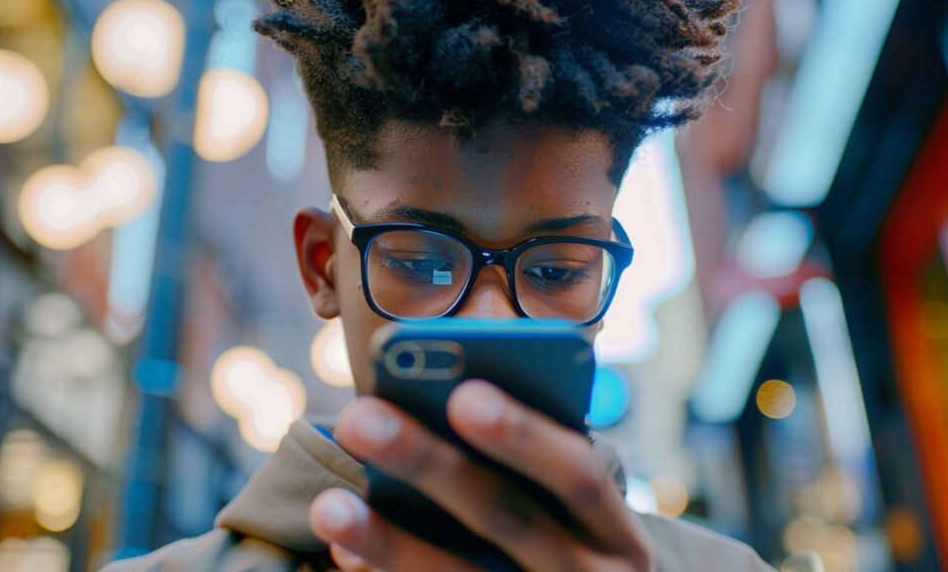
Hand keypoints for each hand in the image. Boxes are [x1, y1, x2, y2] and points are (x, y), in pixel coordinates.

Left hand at [308, 380, 653, 570]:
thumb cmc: (570, 542)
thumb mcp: (574, 513)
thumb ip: (533, 465)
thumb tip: (448, 402)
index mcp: (617, 533)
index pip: (578, 475)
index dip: (525, 436)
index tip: (463, 394)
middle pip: (509, 519)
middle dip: (431, 465)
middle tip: (359, 418)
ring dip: (391, 541)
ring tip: (329, 503)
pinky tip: (345, 553)